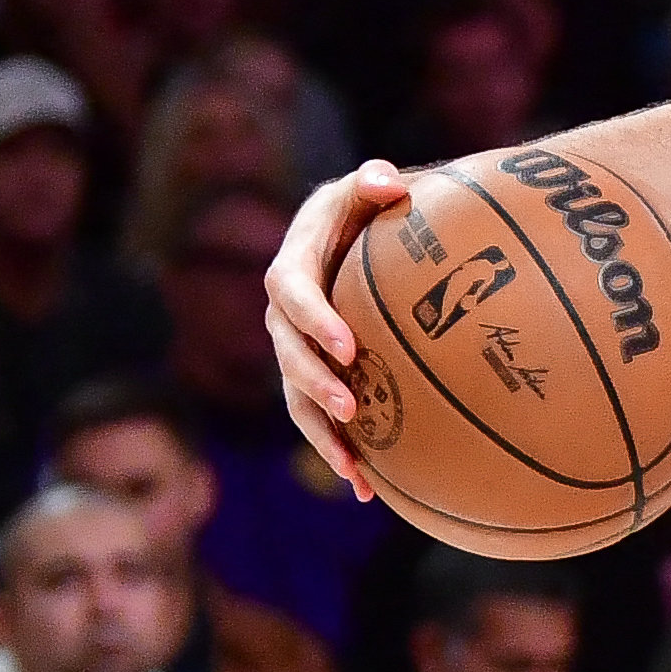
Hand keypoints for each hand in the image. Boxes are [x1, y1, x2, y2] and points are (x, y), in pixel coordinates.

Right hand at [263, 160, 418, 504]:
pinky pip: (317, 421)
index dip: (315, 321)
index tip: (348, 346)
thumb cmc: (361, 210)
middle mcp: (283, 317)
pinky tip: (369, 490)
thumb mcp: (364, 189)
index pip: (292, 294)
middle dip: (317, 385)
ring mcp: (294, 353)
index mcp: (292, 269)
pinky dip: (339, 453)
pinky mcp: (313, 379)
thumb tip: (387, 181)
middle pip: (289, 355)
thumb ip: (373, 182)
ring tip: (355, 469)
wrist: (350, 239)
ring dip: (323, 435)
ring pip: (297, 399)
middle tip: (352, 409)